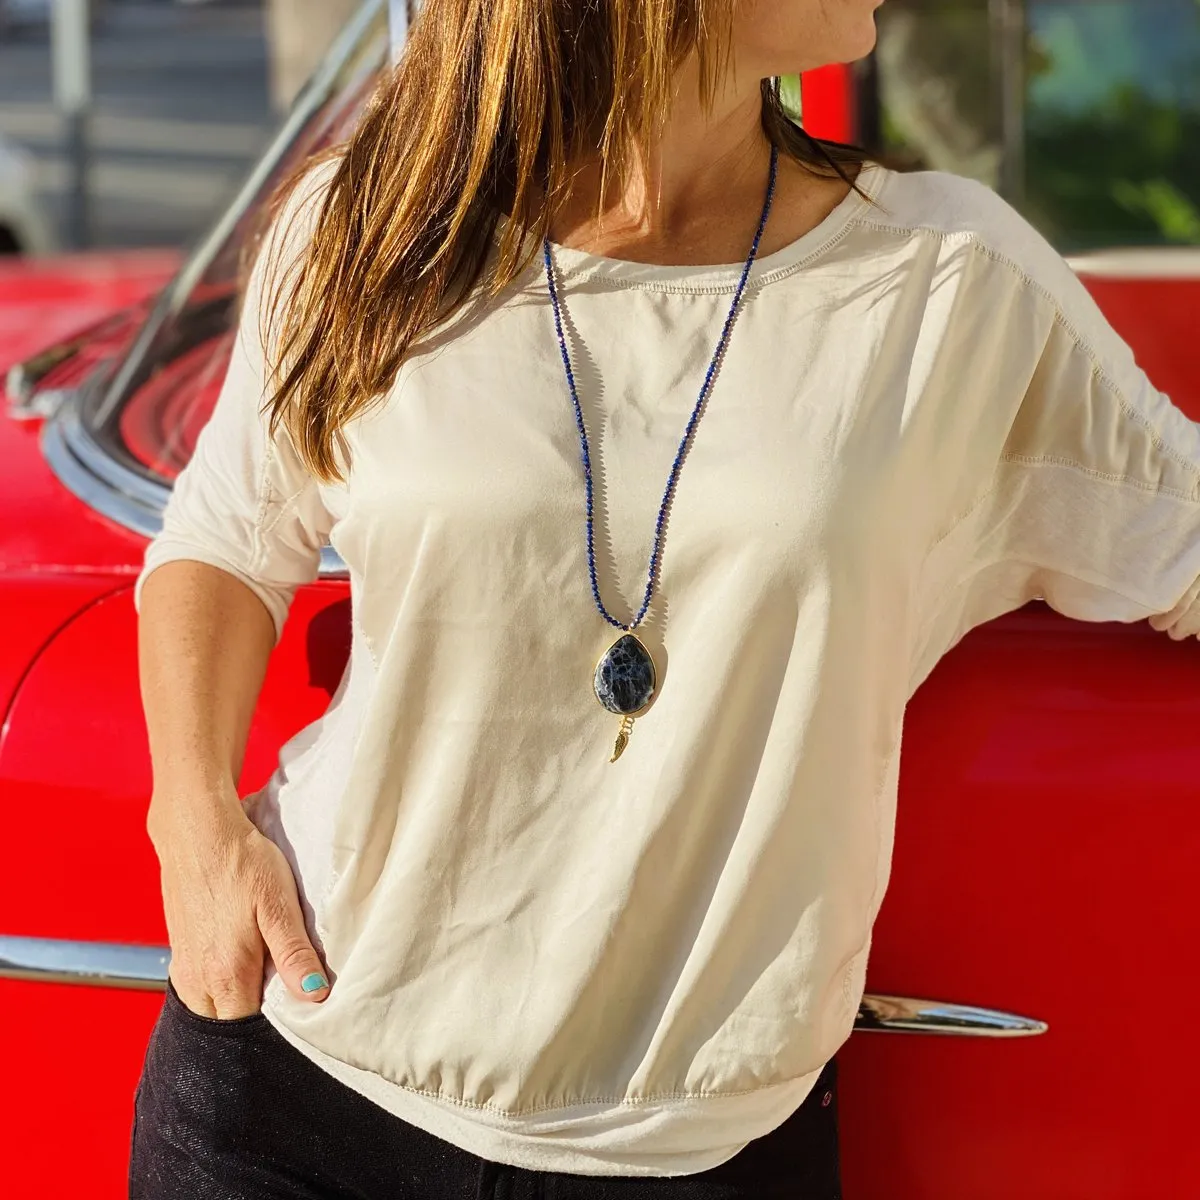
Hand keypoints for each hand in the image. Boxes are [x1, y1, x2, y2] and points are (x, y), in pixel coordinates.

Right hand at [148, 784, 330, 1018]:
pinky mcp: (178, 951)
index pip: (249, 1028)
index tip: (295, 1007)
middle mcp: (198, 979)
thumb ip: (293, 954)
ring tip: (262, 973)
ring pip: (210, 1008)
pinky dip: (219, 986)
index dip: (275, 1024)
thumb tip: (315, 995)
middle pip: (228, 1023)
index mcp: (226, 974)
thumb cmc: (241, 862)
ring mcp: (183, 966)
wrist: (197, 831)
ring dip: (234, 1001)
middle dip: (253, 1018)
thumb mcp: (278, 904)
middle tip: (280, 989)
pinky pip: (198, 989)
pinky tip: (239, 959)